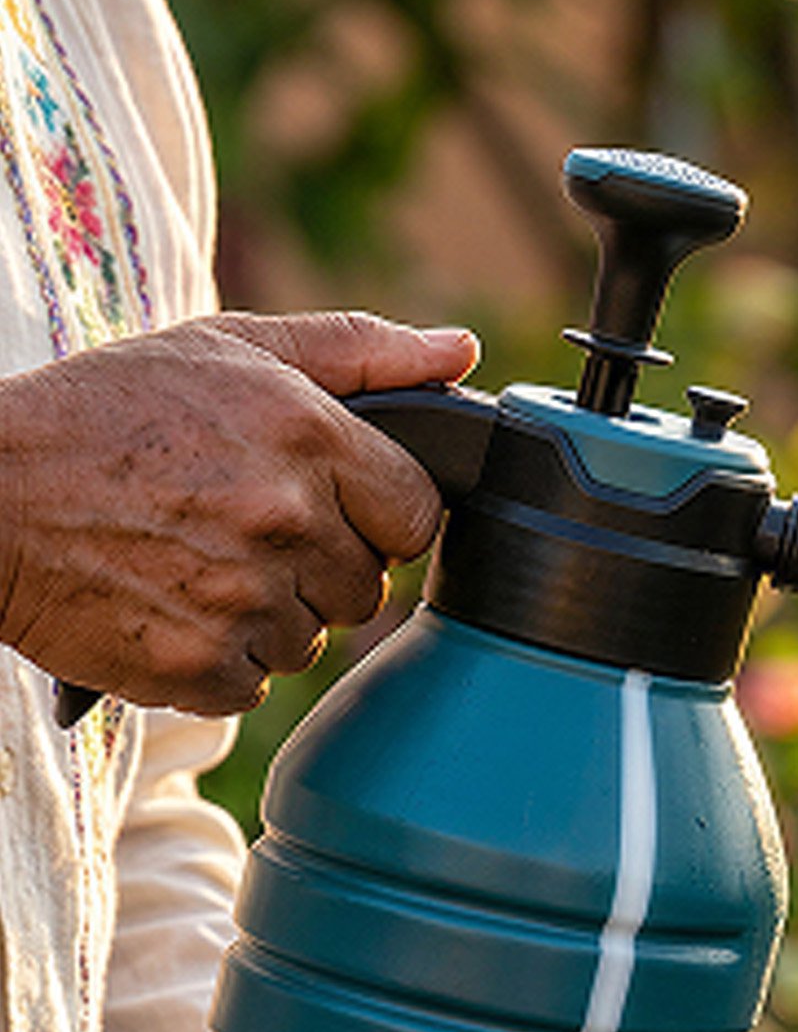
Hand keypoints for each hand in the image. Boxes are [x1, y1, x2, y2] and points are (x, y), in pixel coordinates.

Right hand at [0, 310, 479, 714]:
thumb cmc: (102, 412)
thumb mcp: (226, 348)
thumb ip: (357, 349)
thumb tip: (460, 350)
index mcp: (309, 436)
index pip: (419, 514)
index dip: (376, 516)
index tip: (326, 505)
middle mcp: (286, 518)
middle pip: (365, 585)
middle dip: (316, 564)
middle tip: (236, 528)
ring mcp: (245, 597)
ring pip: (311, 639)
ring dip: (266, 614)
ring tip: (191, 561)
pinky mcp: (200, 664)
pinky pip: (253, 682)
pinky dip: (216, 658)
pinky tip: (167, 605)